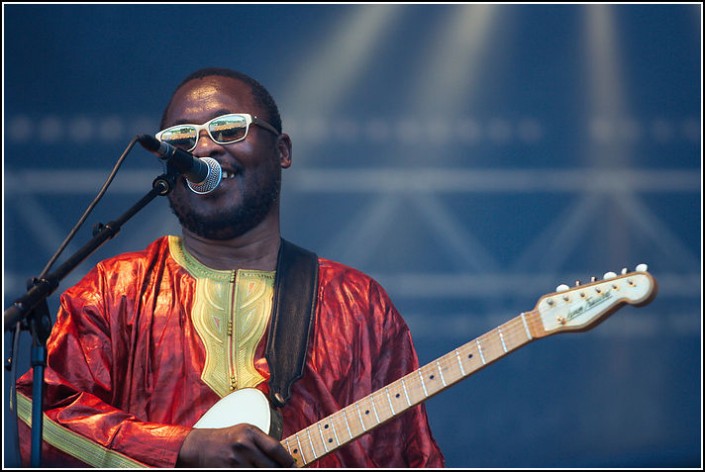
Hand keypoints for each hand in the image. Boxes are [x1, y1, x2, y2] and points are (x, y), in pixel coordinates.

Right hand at [177, 423, 294, 467]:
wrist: (199, 446)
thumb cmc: (226, 438)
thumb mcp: (245, 431)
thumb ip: (263, 442)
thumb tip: (284, 458)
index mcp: (250, 432)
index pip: (275, 449)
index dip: (288, 461)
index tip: (294, 466)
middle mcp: (243, 446)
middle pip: (270, 466)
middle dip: (279, 471)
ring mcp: (235, 461)